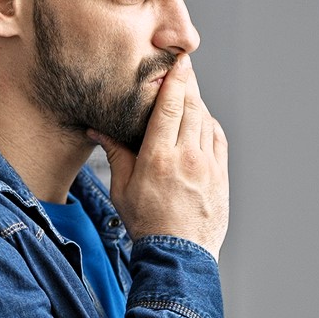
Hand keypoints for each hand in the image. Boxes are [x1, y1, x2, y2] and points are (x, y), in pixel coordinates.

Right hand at [92, 53, 229, 259]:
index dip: (175, 79)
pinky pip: (218, 139)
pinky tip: (201, 122)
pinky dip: (210, 125)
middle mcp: (187, 158)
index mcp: (159, 158)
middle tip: (184, 67)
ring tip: (188, 93)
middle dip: (188, 83)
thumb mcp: (123, 190)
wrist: (179, 256)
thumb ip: (116, 153)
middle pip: (191, 107)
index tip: (178, 61)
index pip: (170, 107)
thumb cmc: (147, 225)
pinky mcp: (221, 176)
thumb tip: (97, 128)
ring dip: (198, 104)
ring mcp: (208, 166)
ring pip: (206, 121)